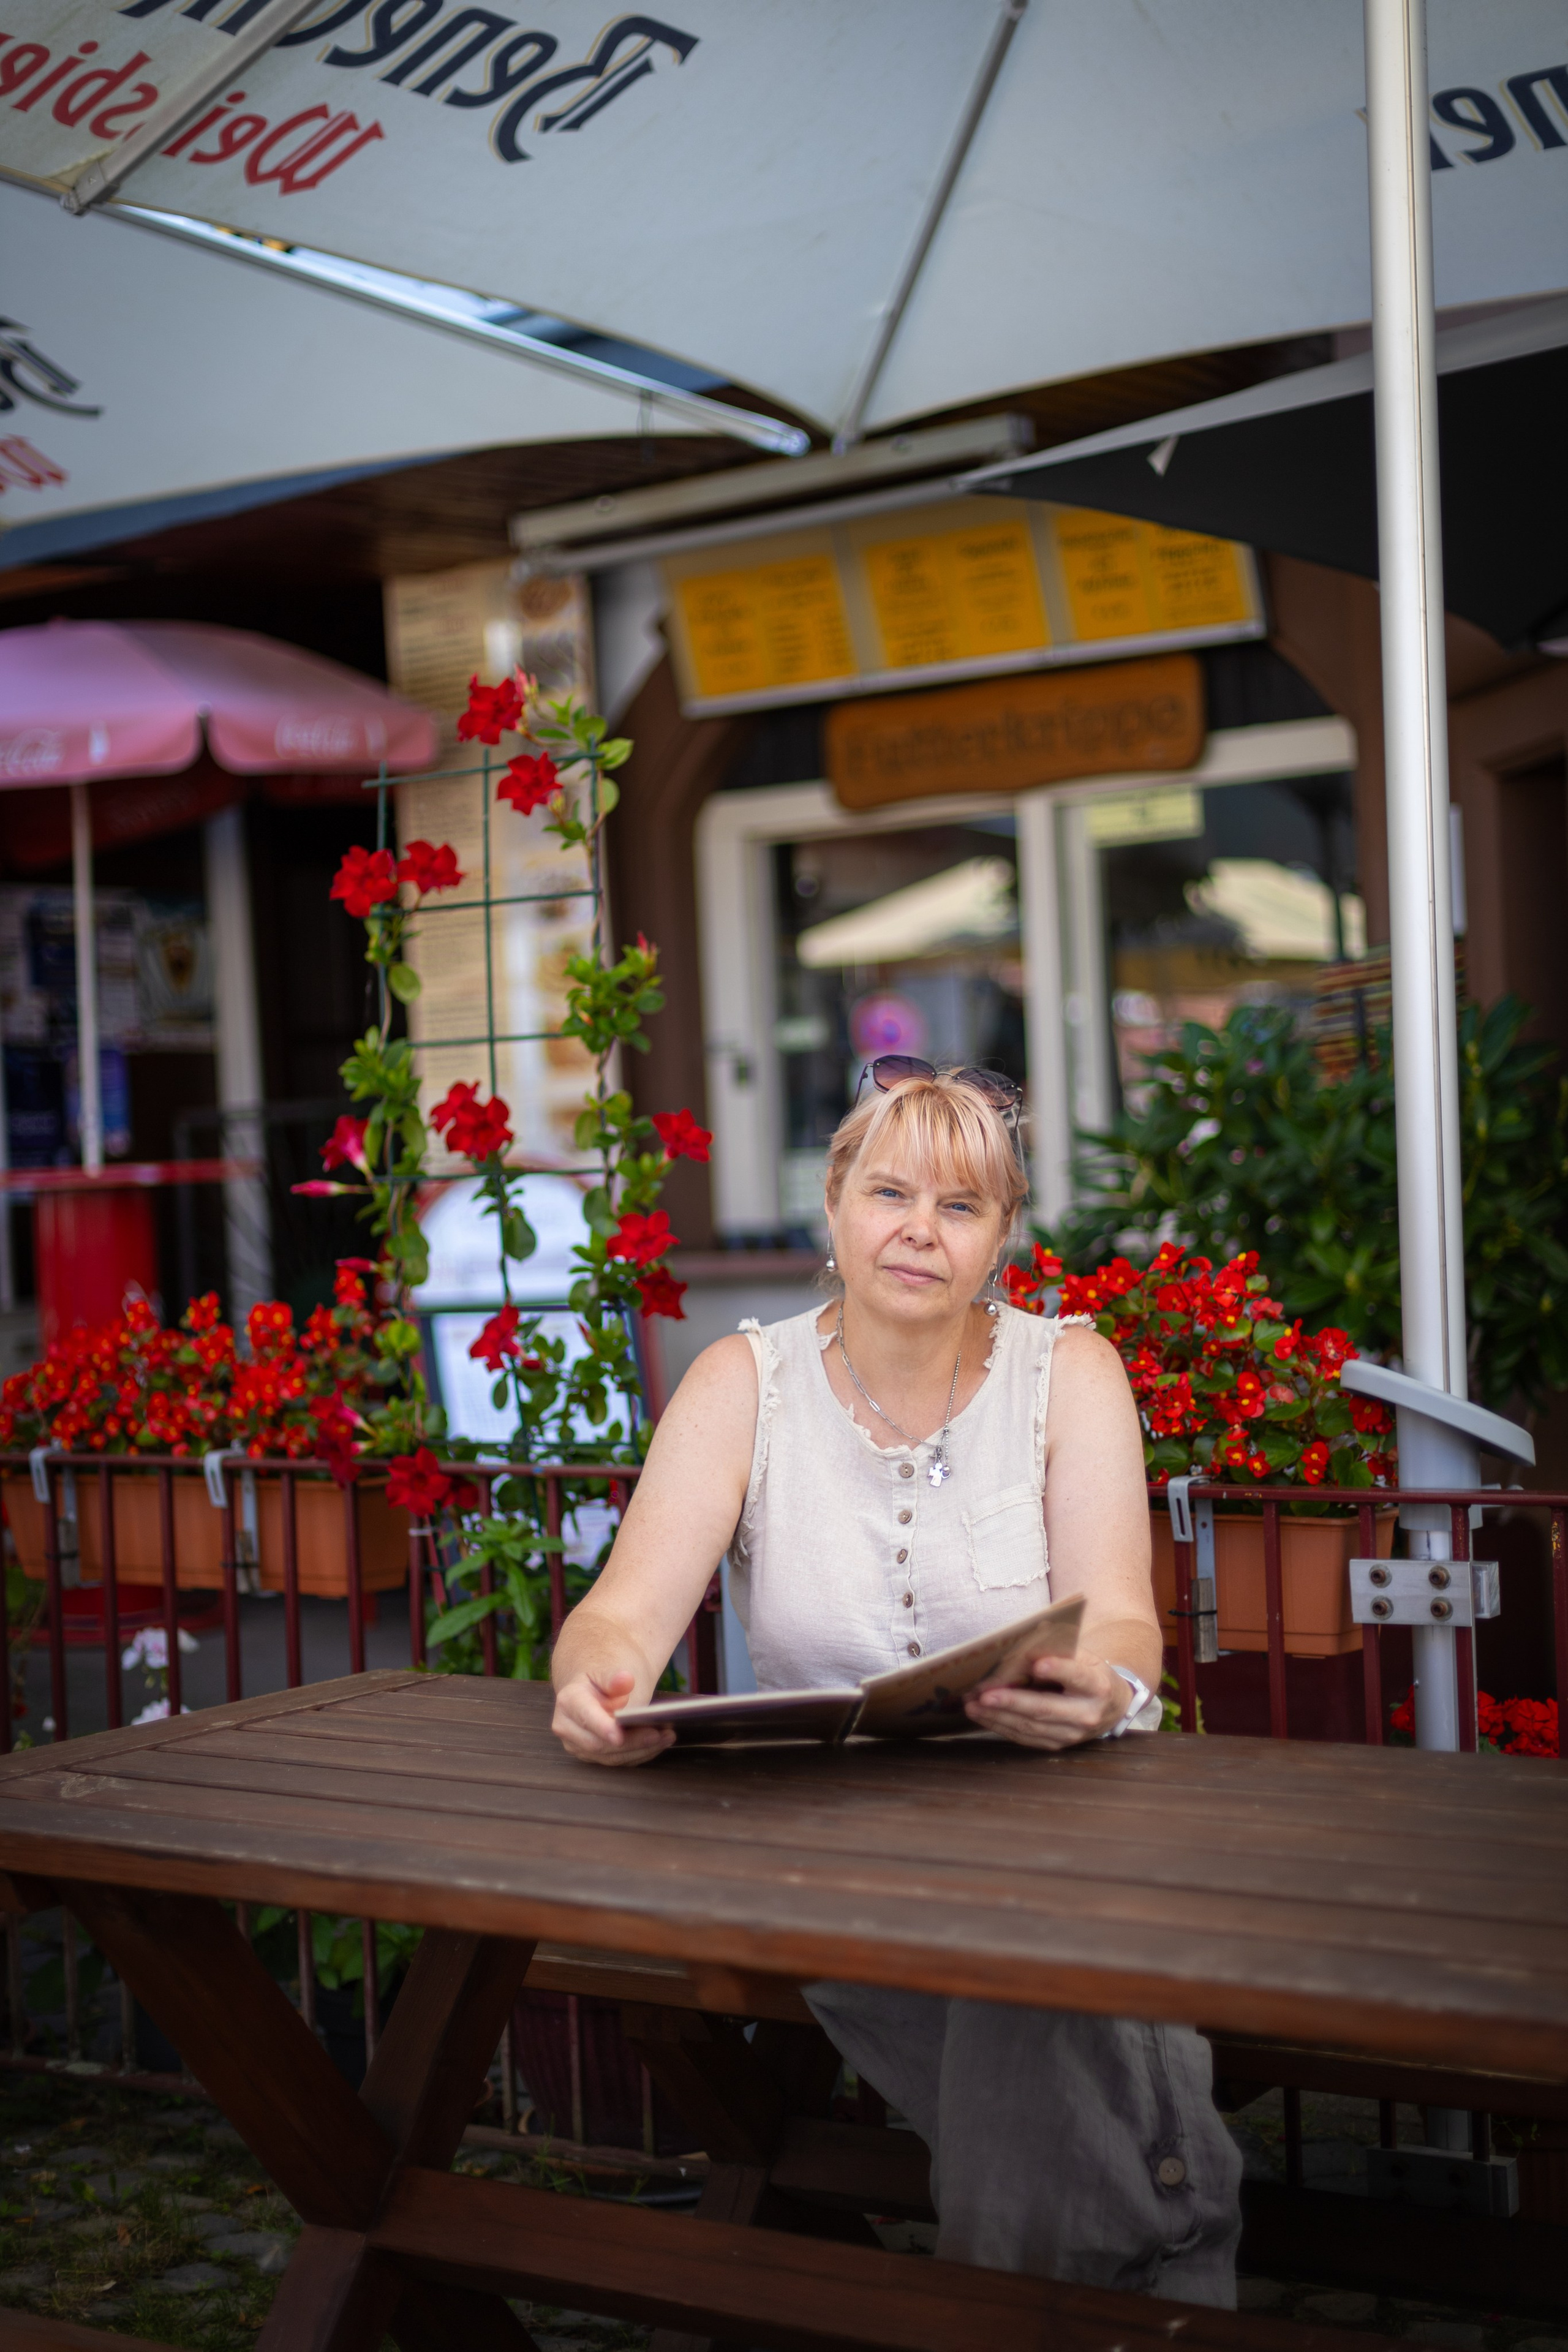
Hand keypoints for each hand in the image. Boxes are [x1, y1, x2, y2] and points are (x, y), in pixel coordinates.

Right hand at [551, 1668, 674, 1767]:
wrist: (594, 1685)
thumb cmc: (604, 1676)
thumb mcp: (610, 1668)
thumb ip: (616, 1677)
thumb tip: (625, 1680)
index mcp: (569, 1701)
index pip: (586, 1717)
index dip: (602, 1728)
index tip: (619, 1736)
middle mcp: (567, 1727)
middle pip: (600, 1744)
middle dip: (633, 1741)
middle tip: (662, 1733)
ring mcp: (577, 1744)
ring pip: (611, 1757)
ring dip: (641, 1750)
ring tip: (667, 1737)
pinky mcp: (591, 1755)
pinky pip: (617, 1760)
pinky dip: (639, 1753)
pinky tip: (658, 1743)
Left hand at [964, 1650, 1134, 1751]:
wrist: (1110, 1707)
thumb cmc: (1090, 1673)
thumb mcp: (1084, 1656)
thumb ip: (1059, 1651)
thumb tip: (1021, 1647)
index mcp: (1097, 1685)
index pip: (1077, 1676)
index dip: (1059, 1670)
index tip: (1037, 1664)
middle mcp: (1086, 1714)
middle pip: (1046, 1708)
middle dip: (1012, 1702)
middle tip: (984, 1694)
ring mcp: (1071, 1734)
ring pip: (1031, 1727)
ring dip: (998, 1716)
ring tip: (973, 1704)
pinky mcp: (1057, 1744)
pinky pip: (1026, 1737)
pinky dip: (1001, 1726)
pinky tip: (983, 1716)